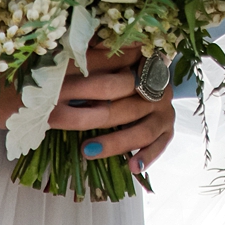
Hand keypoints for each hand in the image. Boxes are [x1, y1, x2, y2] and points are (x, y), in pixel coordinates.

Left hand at [52, 47, 177, 175]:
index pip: (113, 76)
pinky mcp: (168, 130)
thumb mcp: (108, 63)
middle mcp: (155, 88)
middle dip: (91, 116)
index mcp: (140, 67)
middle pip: (125, 105)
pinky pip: (159, 145)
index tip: (56, 94)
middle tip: (60, 124)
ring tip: (87, 149)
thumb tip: (68, 57)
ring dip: (114, 142)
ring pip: (142, 130)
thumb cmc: (119, 74)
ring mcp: (164, 110)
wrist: (151, 83)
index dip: (84, 84)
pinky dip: (147, 157)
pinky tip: (131, 166)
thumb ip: (93, 59)